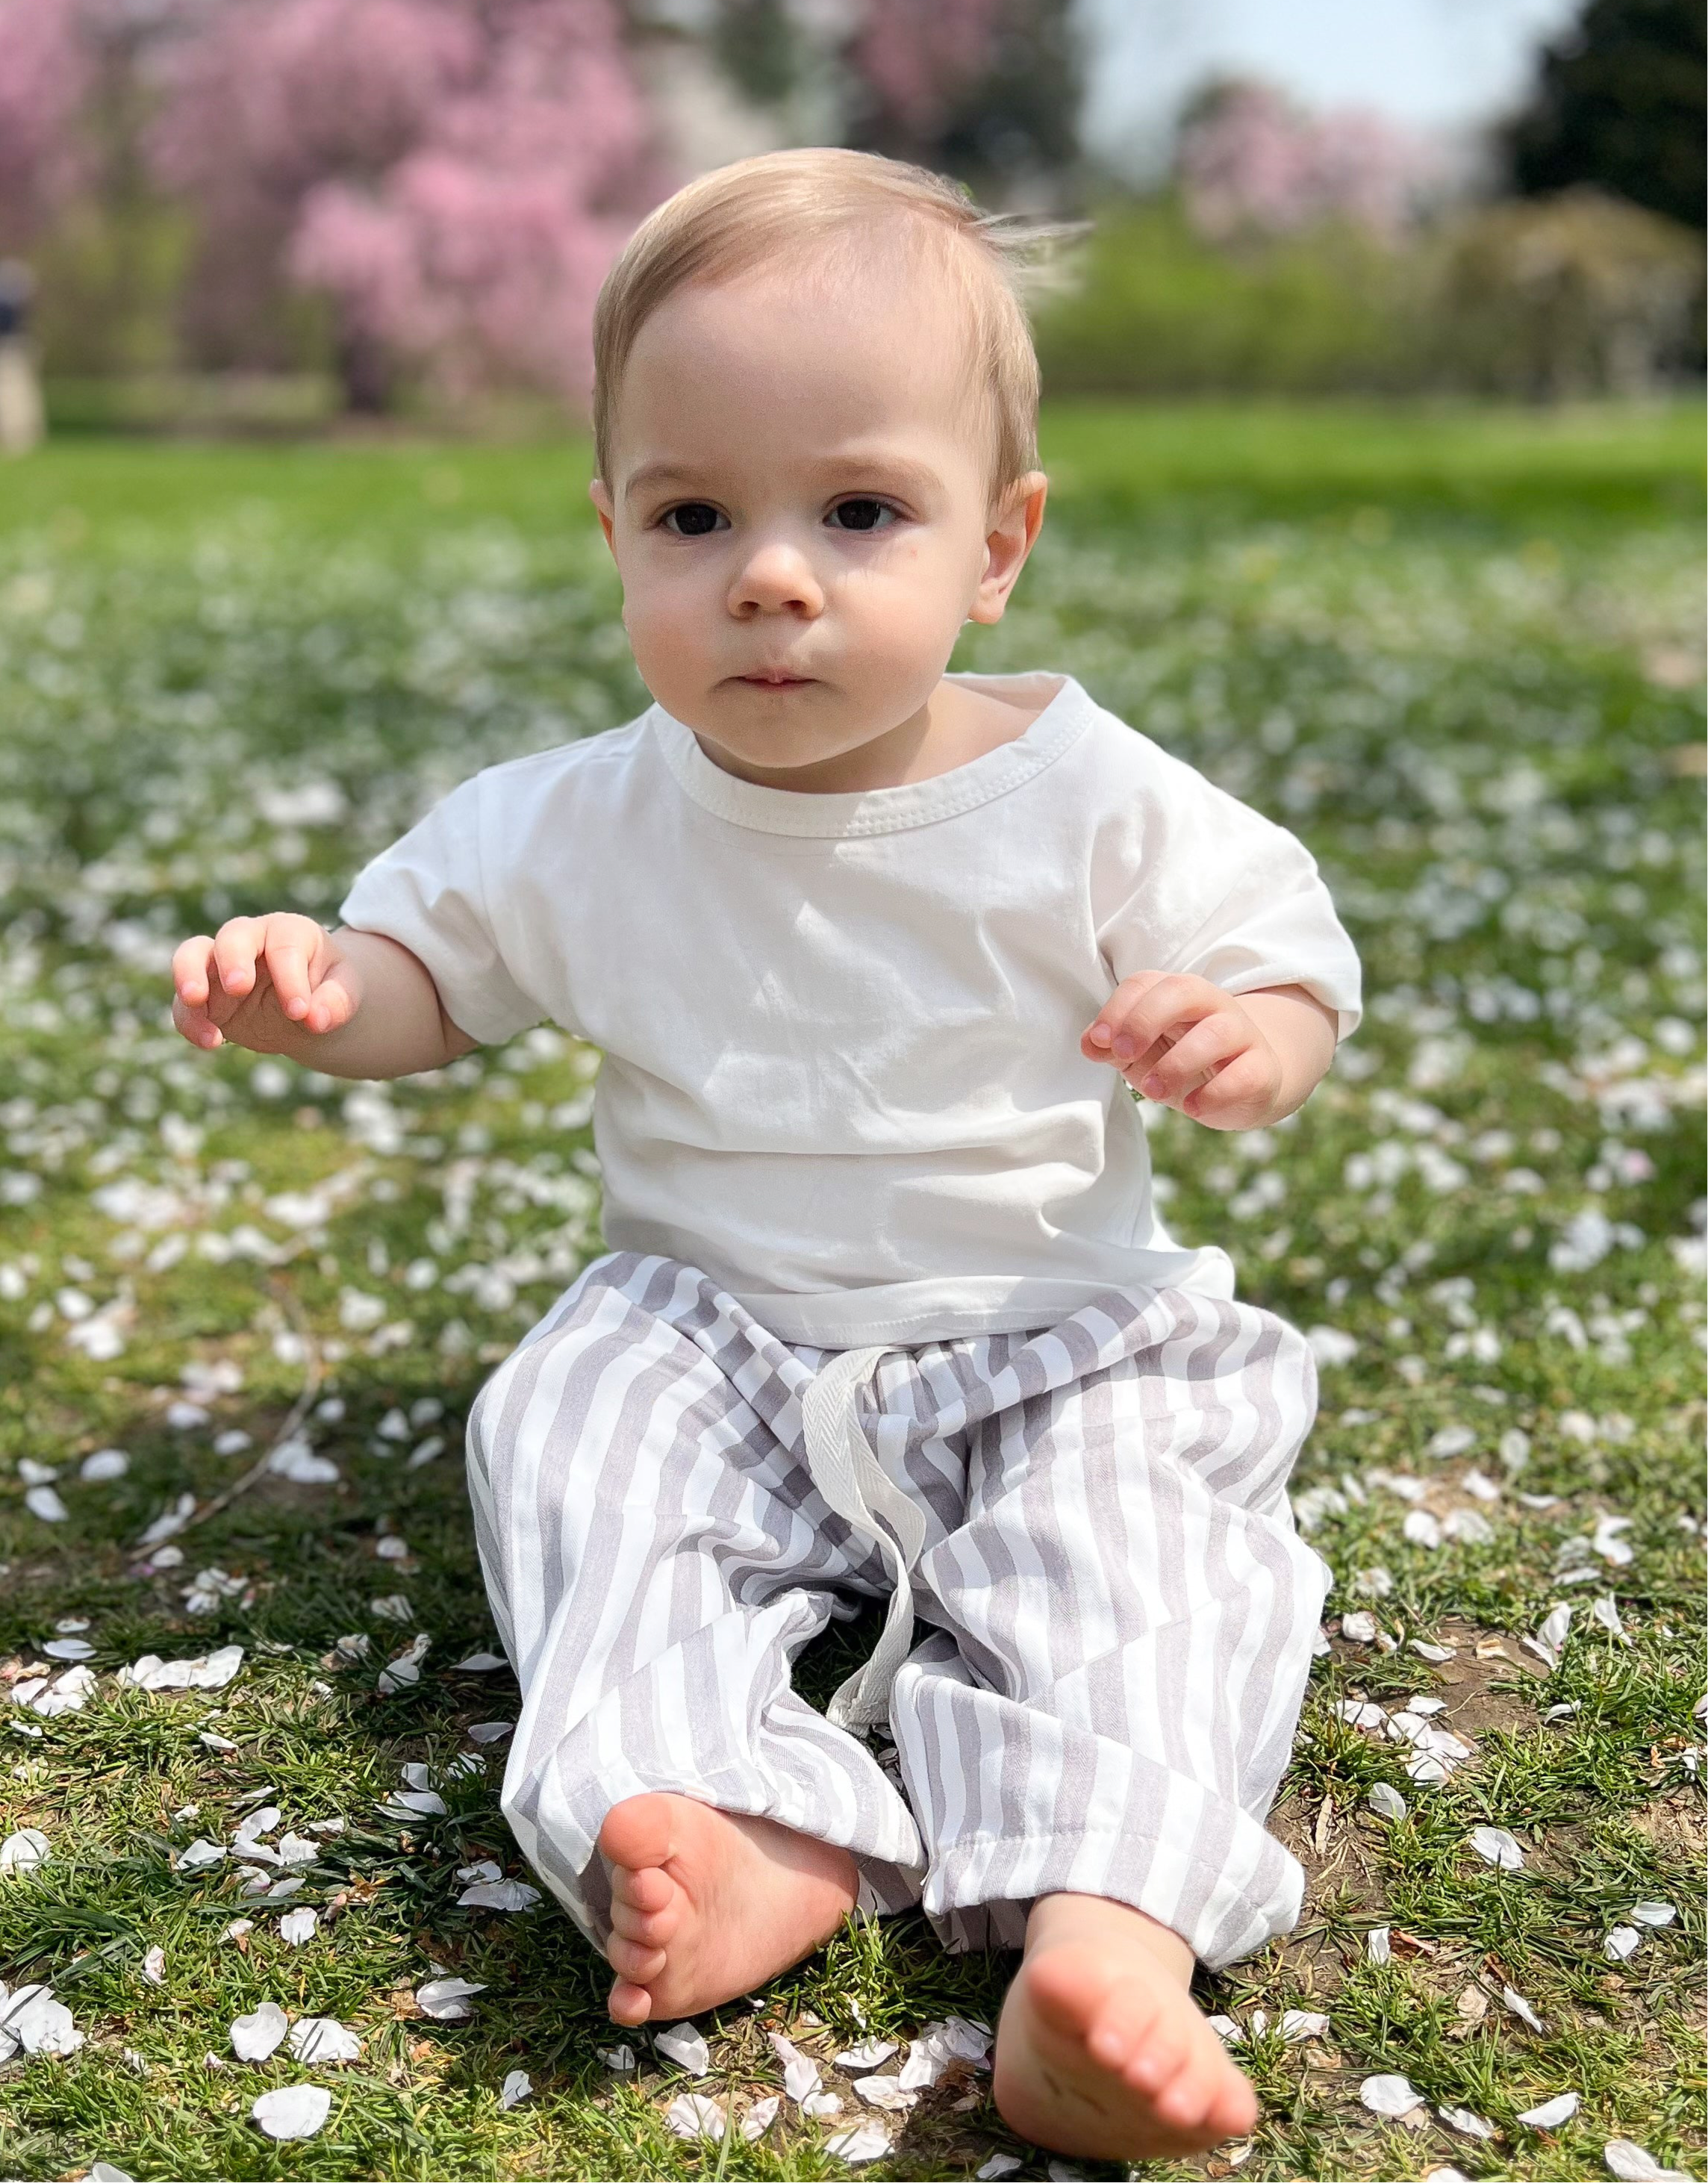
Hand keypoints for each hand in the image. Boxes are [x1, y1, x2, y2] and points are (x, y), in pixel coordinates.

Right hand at [172, 913, 361, 1053]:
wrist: (306, 1008)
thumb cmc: (327, 988)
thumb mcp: (346, 991)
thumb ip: (337, 1001)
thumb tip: (316, 1019)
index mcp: (289, 931)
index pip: (284, 946)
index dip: (290, 978)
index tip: (300, 1012)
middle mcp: (250, 939)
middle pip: (232, 935)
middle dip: (233, 959)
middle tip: (240, 987)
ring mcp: (221, 965)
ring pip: (191, 955)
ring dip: (189, 975)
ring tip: (196, 1000)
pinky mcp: (205, 995)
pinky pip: (185, 1004)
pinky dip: (190, 1021)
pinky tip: (210, 1042)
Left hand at [1082, 972, 1292, 1130]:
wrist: (1245, 1083)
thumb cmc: (1183, 1060)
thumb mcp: (1143, 1052)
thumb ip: (1114, 1046)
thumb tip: (1090, 1044)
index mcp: (1176, 994)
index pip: (1144, 984)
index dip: (1118, 1009)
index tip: (1101, 1042)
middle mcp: (1212, 1005)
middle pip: (1182, 991)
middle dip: (1145, 1021)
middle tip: (1122, 1053)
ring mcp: (1241, 1034)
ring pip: (1214, 1034)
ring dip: (1176, 1064)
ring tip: (1152, 1090)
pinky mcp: (1261, 1069)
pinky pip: (1243, 1074)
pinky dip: (1215, 1093)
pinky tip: (1192, 1107)